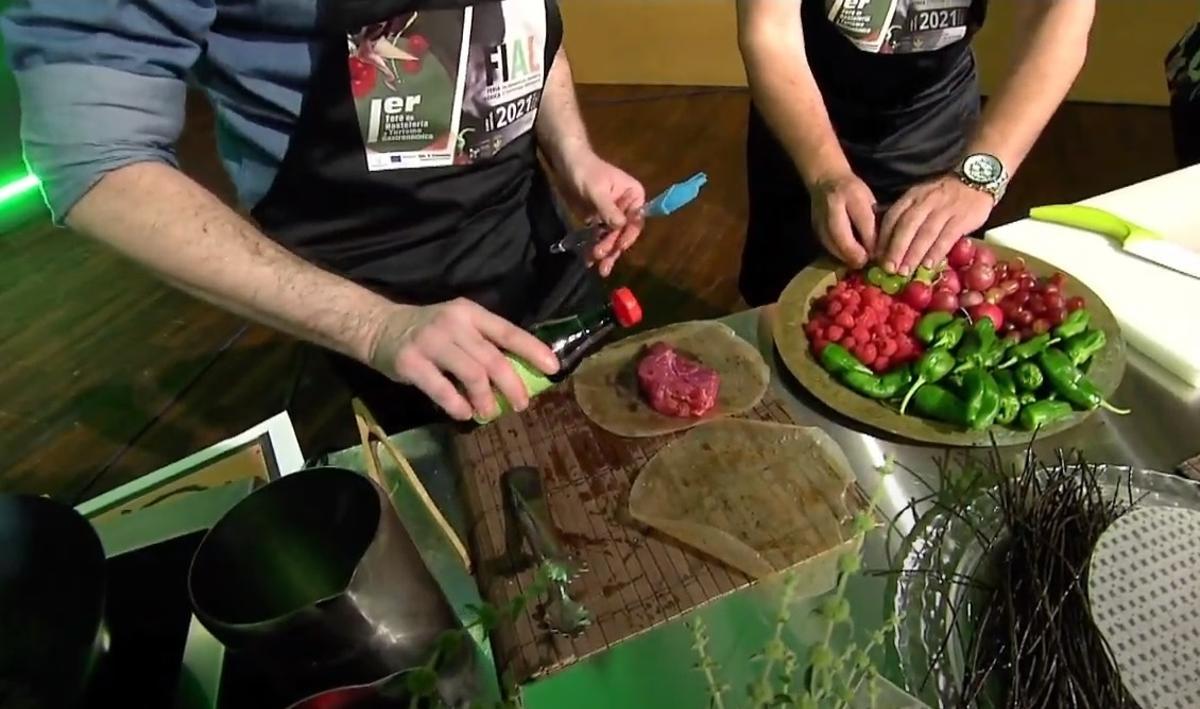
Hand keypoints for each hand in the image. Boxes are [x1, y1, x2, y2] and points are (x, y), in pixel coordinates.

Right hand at [368, 299, 557, 420]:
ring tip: (489, 412)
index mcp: (471, 314)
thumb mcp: (459, 326)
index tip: (553, 368)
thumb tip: (519, 375)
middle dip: (513, 385)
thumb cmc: (428, 331)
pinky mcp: (412, 364)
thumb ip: (484, 344)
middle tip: (522, 404)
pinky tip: (464, 413)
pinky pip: (442, 390)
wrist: (378, 327)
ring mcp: (431, 343)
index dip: (533, 350)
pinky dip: (457, 405)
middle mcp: (453, 325)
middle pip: (493, 358)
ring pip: (472, 374)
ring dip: (486, 399)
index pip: (508, 332)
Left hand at [563, 153, 645, 276]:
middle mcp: (627, 207)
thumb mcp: (597, 190)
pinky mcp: (598, 220)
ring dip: (604, 252)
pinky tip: (589, 260)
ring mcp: (612, 215)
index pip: (636, 220)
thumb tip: (620, 226)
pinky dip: (594, 247)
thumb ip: (608, 209)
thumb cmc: (585, 171)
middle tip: (600, 258)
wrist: (566, 163)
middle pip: (623, 232)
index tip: (618, 246)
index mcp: (634, 195)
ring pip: (612, 238)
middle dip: (612, 246)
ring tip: (596, 266)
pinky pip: (599, 236)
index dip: (628, 235)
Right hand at [809, 172, 877, 268]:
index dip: (872, 242)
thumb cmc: (853, 190)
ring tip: (858, 262)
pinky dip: (838, 254)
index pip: (864, 223)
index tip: (879, 254)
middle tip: (865, 263)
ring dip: (846, 257)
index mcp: (852, 194)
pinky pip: (827, 246)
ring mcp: (820, 218)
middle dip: (856, 254)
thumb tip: (879, 249)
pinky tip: (847, 257)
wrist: (825, 179)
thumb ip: (873, 221)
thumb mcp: (868, 200)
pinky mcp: (815, 228)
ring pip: (833, 245)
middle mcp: (833, 206)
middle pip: (843, 237)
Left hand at [877, 175, 994, 275]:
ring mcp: (945, 209)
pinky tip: (929, 265)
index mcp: (912, 197)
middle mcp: (926, 201)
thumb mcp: (922, 198)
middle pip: (907, 226)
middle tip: (889, 268)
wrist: (978, 178)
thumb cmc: (945, 195)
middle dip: (896, 249)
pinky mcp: (962, 217)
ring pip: (925, 232)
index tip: (877, 257)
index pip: (893, 217)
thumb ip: (908, 216)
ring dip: (914, 254)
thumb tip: (888, 244)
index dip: (883, 238)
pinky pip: (947, 236)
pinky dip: (937, 251)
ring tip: (905, 271)